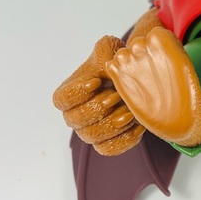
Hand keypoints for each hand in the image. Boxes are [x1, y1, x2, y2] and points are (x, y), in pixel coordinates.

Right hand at [52, 36, 144, 154]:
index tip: (96, 82)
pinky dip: (125, 138)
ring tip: (130, 111)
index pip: (62, 99)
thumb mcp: (109, 51)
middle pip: (77, 120)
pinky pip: (110, 149)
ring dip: (113, 125)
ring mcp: (90, 132)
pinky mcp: (107, 144)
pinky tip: (138, 123)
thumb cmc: (117, 65)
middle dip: (98, 108)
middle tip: (117, 96)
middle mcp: (75, 117)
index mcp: (69, 94)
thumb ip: (104, 52)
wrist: (136, 80)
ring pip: (93, 137)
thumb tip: (106, 65)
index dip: (77, 93)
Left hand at [105, 28, 200, 146]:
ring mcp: (127, 59)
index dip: (157, 51)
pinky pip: (111, 67)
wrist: (177, 117)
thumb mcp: (179, 60)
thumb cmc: (183, 90)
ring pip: (123, 55)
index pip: (153, 35)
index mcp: (160, 37)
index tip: (162, 63)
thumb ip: (164, 47)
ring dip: (129, 66)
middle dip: (142, 57)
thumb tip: (151, 43)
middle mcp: (141, 44)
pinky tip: (132, 86)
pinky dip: (119, 75)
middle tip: (152, 76)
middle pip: (137, 44)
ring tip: (143, 83)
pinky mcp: (116, 74)